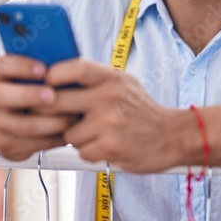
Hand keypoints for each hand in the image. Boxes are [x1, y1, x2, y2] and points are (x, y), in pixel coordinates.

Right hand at [0, 55, 76, 160]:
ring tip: (70, 118)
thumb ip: (45, 71)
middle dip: (29, 96)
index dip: (22, 66)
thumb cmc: (27, 93)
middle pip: (1, 95)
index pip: (2, 65)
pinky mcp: (6, 144)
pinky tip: (68, 133)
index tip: (43, 69)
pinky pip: (31, 144)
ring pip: (21, 125)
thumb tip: (70, 66)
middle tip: (53, 96)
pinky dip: (53, 139)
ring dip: (49, 123)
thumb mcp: (29, 78)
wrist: (1, 122)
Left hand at [45, 59, 190, 172]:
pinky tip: (103, 145)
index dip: (52, 76)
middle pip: (57, 102)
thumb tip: (54, 76)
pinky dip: (89, 151)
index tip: (47, 84)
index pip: (74, 68)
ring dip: (75, 137)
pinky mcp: (110, 147)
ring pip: (67, 133)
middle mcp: (110, 98)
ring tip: (94, 133)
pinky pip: (81, 151)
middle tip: (55, 115)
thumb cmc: (142, 111)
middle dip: (50, 111)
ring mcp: (109, 124)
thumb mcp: (124, 84)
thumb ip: (95, 79)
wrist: (173, 136)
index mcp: (112, 78)